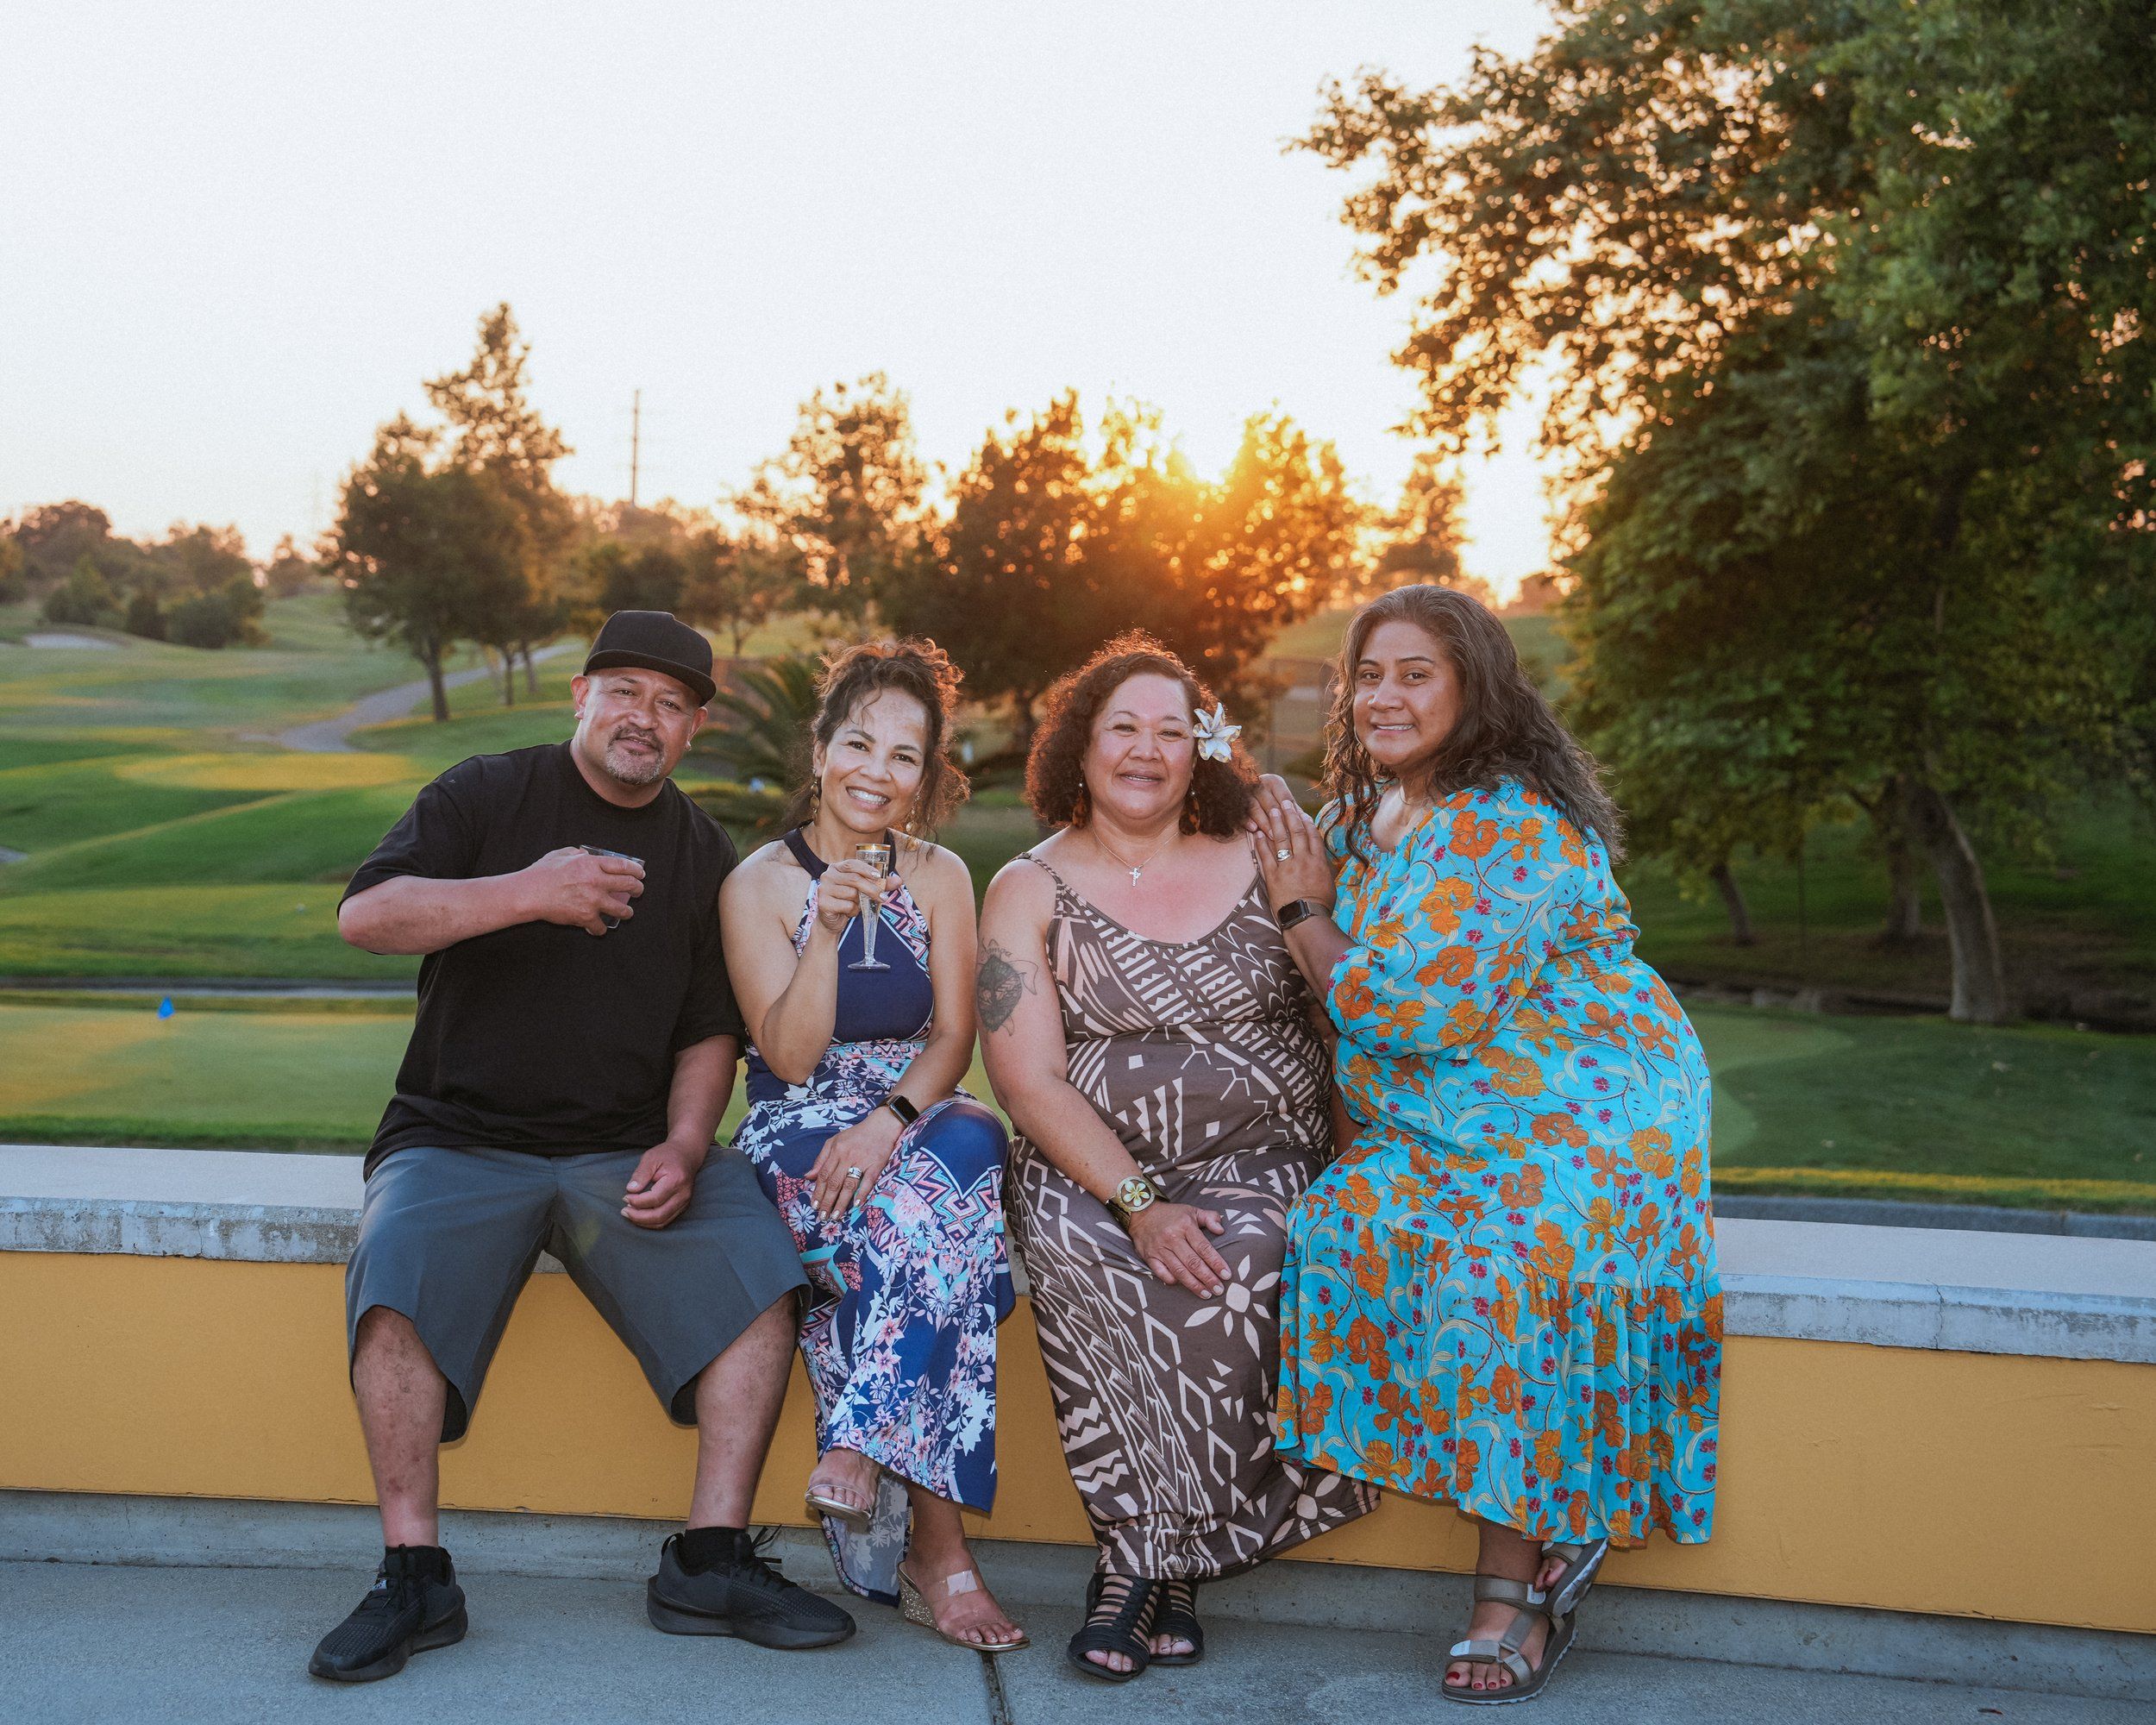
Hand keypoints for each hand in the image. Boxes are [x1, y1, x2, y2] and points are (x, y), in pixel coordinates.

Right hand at [522, 846, 643, 936]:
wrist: (529, 893)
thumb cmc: (542, 873)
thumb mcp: (560, 855)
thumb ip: (575, 853)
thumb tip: (584, 854)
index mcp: (591, 864)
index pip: (623, 866)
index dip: (635, 870)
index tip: (640, 873)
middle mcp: (596, 881)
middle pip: (629, 885)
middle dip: (638, 889)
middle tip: (638, 891)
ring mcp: (593, 901)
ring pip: (622, 909)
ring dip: (627, 912)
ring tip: (627, 913)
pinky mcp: (586, 917)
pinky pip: (601, 927)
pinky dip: (600, 929)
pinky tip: (599, 928)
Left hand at [621, 1137, 707, 1228]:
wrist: (687, 1155)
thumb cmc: (667, 1155)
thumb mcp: (650, 1158)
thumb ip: (640, 1174)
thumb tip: (631, 1190)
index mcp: (676, 1180)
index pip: (655, 1199)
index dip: (638, 1202)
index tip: (625, 1197)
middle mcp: (683, 1194)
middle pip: (659, 1215)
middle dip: (638, 1217)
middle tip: (624, 1211)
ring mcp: (684, 1202)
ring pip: (662, 1221)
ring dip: (644, 1222)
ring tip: (630, 1214)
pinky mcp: (682, 1207)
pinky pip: (665, 1220)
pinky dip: (651, 1221)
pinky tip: (640, 1215)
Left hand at [807, 1108, 903, 1221]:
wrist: (882, 1125)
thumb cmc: (857, 1134)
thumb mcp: (835, 1141)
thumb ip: (821, 1158)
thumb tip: (808, 1176)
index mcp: (836, 1150)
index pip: (824, 1175)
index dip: (818, 1191)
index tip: (814, 1206)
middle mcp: (847, 1156)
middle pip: (834, 1182)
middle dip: (827, 1201)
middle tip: (822, 1217)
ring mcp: (862, 1160)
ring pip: (849, 1185)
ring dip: (841, 1202)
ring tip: (836, 1215)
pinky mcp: (876, 1164)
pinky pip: (868, 1181)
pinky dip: (862, 1193)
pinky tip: (856, 1204)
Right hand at [814, 858, 900, 938]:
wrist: (832, 921)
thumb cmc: (848, 901)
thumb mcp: (864, 890)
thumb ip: (880, 883)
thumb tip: (898, 880)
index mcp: (837, 868)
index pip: (852, 863)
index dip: (866, 869)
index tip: (878, 876)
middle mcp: (828, 875)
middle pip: (854, 879)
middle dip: (872, 889)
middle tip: (883, 897)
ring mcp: (823, 889)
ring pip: (852, 894)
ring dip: (859, 903)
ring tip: (856, 905)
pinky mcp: (823, 903)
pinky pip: (847, 905)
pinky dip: (852, 911)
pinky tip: (848, 912)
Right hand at [1126, 1200, 1229, 1297]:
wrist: (1141, 1213)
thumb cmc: (1171, 1215)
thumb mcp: (1192, 1211)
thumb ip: (1209, 1218)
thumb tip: (1221, 1230)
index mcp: (1185, 1226)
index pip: (1204, 1248)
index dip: (1216, 1263)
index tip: (1226, 1275)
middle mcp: (1172, 1238)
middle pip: (1193, 1263)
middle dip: (1208, 1278)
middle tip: (1219, 1290)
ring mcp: (1160, 1249)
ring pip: (1179, 1271)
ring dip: (1194, 1285)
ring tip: (1206, 1294)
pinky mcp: (1150, 1257)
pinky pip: (1162, 1273)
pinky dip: (1173, 1281)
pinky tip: (1183, 1287)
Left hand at [1248, 774, 1333, 911]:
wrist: (1306, 918)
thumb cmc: (1320, 905)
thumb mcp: (1328, 884)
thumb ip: (1324, 868)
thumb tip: (1322, 859)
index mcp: (1318, 861)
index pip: (1312, 836)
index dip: (1306, 823)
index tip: (1302, 813)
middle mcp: (1303, 860)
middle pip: (1296, 832)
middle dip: (1290, 816)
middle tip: (1285, 803)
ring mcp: (1287, 866)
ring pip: (1281, 839)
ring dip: (1276, 823)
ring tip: (1272, 810)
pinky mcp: (1272, 876)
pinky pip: (1265, 855)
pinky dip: (1261, 843)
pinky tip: (1258, 833)